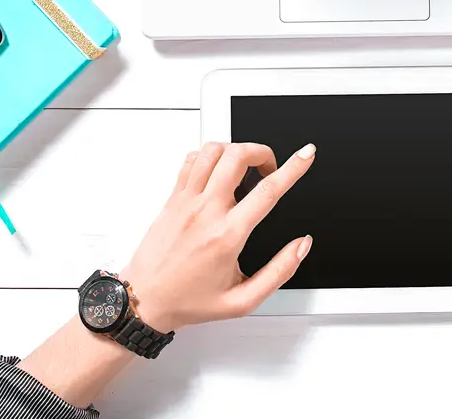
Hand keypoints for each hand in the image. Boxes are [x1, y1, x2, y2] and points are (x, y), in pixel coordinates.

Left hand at [121, 141, 315, 331]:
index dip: (293, 168)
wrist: (145, 300)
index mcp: (227, 236)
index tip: (306, 154)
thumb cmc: (190, 301)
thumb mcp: (243, 301)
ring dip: (236, 150)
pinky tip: (218, 170)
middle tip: (269, 168)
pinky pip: (192, 160)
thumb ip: (279, 272)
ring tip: (245, 167)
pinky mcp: (173, 198)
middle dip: (262, 152)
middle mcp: (206, 212)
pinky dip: (210, 155)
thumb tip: (302, 246)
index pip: (268, 191)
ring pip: (213, 150)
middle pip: (238, 156)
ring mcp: (186, 201)